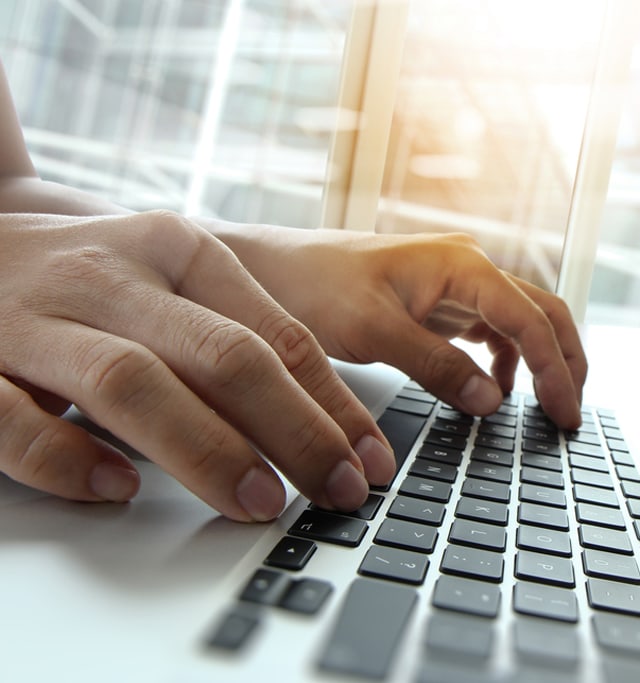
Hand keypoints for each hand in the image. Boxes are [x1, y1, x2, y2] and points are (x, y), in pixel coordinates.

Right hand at [0, 211, 394, 520]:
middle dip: (294, 430)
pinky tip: (116, 490)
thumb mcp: (168, 281)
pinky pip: (14, 418)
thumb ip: (233, 337)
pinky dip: (67, 458)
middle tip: (336, 492)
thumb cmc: (87, 277)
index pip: (277, 334)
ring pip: (132, 382)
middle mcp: (114, 275)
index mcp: (176, 249)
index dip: (332, 404)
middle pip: (222, 355)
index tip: (370, 462)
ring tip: (257, 503)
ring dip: (205, 449)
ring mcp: (37, 317)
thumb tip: (325, 422)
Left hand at [220, 227, 587, 429]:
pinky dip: (506, 362)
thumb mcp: (372, 330)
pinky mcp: (440, 304)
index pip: (531, 319)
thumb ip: (434, 365)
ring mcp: (456, 285)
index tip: (565, 414)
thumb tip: (491, 401)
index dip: (556, 370)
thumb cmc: (312, 286)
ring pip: (522, 322)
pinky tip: (496, 390)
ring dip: (542, 362)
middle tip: (570, 414)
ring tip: (548, 407)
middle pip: (542, 313)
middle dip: (566, 362)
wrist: (270, 270)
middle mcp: (467, 268)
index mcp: (461, 264)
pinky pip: (491, 331)